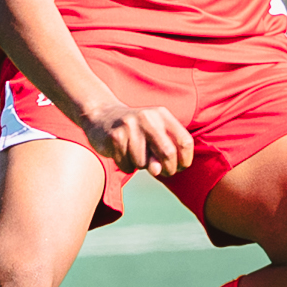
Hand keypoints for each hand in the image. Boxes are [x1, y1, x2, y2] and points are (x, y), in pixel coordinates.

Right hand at [80, 98, 196, 175]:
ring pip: (143, 163)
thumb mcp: (154, 135)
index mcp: (162, 115)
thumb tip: (156, 171)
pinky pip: (126, 165)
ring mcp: (130, 126)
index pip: (185, 141)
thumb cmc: (135, 131)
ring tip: (134, 154)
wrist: (102, 116)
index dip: (185, 160)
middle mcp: (148, 117)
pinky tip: (122, 154)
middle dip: (167, 169)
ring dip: (140, 166)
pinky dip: (126, 166)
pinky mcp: (114, 137)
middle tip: (160, 171)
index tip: (179, 167)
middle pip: (168, 153)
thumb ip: (162, 152)